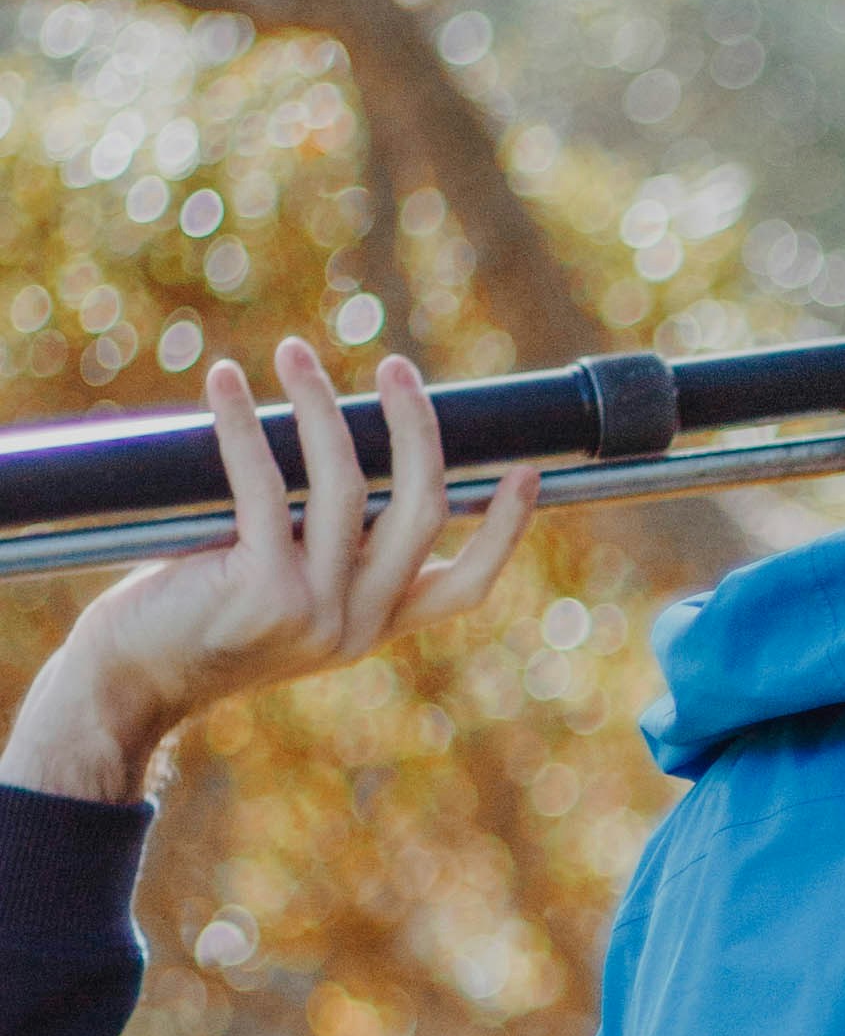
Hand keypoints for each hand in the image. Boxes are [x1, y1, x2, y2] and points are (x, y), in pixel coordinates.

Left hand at [0, 346, 537, 803]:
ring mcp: (314, 612)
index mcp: (372, 629)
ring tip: (294, 354)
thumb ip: (322, 551)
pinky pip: (265, 485)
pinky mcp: (261, 590)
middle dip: (418, 428)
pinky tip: (228, 382)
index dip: (505, 530)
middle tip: (395, 369)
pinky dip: (243, 424)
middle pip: (422, 511)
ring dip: (321, 406)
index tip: (527, 471)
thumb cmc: (192, 621)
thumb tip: (338, 447)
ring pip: (348, 485)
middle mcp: (355, 626)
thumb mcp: (280, 594)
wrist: (126, 680)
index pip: (465, 586)